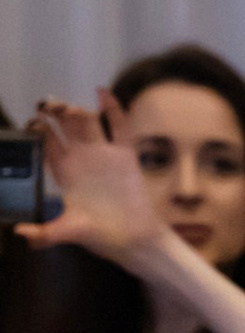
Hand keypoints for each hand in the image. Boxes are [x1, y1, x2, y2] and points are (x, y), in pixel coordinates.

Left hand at [20, 96, 167, 267]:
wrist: (134, 240)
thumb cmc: (101, 235)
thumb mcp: (70, 232)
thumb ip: (46, 233)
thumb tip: (20, 233)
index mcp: (65, 171)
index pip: (47, 141)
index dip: (39, 128)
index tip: (34, 123)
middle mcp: (82, 158)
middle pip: (65, 126)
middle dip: (55, 113)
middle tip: (50, 106)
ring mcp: (104, 154)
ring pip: (88, 122)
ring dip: (78, 110)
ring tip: (70, 110)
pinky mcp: (125, 155)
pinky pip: (119, 126)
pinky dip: (112, 108)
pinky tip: (102, 93)